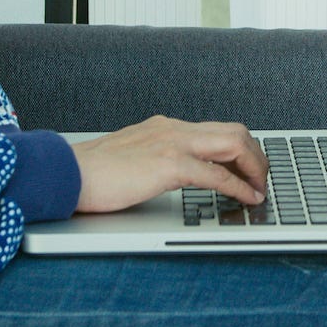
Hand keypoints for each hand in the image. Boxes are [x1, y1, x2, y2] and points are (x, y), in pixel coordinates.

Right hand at [68, 116, 269, 213]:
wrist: (64, 174)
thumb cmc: (90, 174)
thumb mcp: (131, 160)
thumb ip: (154, 160)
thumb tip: (171, 176)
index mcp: (164, 127)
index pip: (216, 129)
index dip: (241, 149)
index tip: (249, 169)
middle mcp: (172, 129)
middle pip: (234, 131)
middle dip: (256, 155)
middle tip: (262, 180)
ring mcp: (171, 143)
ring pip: (233, 143)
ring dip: (254, 167)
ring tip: (260, 189)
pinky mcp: (168, 165)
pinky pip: (216, 174)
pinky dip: (239, 186)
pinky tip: (248, 198)